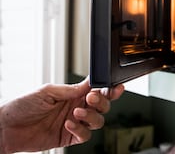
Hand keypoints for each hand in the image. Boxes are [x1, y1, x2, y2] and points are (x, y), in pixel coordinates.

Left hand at [0, 77, 123, 152]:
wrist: (6, 127)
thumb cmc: (22, 105)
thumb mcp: (48, 91)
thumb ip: (71, 89)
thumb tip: (90, 85)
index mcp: (74, 94)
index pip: (97, 90)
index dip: (109, 89)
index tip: (116, 87)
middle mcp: (77, 107)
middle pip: (103, 105)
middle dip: (102, 102)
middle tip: (91, 99)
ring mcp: (74, 123)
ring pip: (97, 121)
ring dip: (91, 116)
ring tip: (76, 113)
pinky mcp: (68, 137)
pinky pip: (85, 135)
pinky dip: (80, 130)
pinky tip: (68, 124)